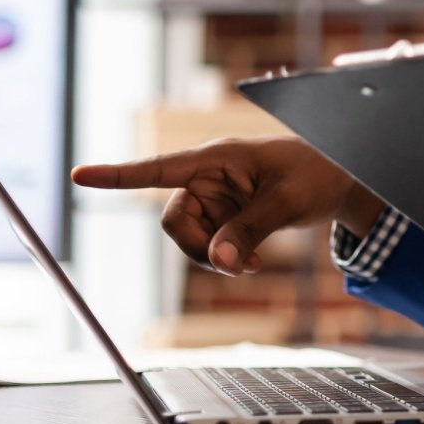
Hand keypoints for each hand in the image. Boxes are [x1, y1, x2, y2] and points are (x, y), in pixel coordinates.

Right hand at [71, 136, 383, 275]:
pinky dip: (224, 258)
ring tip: (251, 264)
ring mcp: (215, 197)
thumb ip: (250, 229)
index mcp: (216, 158)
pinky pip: (207, 244)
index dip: (119, 175)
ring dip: (214, 257)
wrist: (342, 180)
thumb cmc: (317, 173)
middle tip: (235, 265)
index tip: (81, 174)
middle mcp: (208, 176)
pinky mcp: (224, 214)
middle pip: (174, 221)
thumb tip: (219, 260)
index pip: (159, 167)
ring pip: (189, 238)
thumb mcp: (287, 201)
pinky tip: (250, 262)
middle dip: (198, 248)